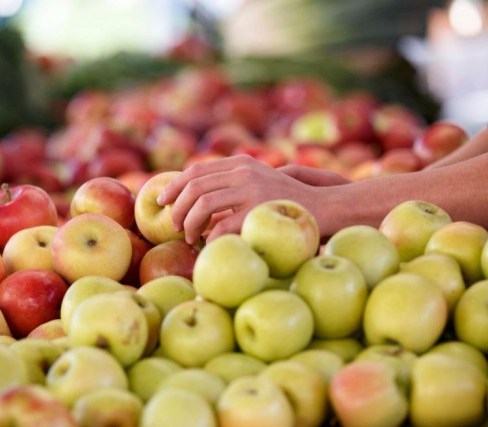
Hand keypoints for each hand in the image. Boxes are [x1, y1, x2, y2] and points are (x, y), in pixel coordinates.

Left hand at [156, 155, 348, 243]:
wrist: (327, 207)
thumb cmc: (291, 202)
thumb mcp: (262, 183)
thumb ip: (235, 184)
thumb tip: (200, 200)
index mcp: (241, 163)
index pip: (196, 169)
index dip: (173, 185)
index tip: (161, 201)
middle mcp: (244, 171)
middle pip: (194, 185)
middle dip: (176, 207)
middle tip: (172, 226)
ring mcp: (251, 189)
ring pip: (202, 203)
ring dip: (188, 223)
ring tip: (189, 237)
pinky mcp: (258, 210)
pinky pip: (221, 225)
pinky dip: (209, 237)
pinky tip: (210, 244)